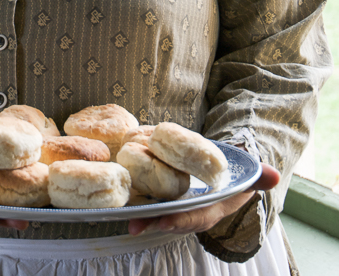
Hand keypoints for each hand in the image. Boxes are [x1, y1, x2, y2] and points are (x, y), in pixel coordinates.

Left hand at [127, 163, 279, 236]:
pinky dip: (138, 200)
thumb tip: (272, 175)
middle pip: (172, 219)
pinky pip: (152, 200)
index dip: (181, 221)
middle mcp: (193, 210)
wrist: (226, 172)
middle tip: (134, 223)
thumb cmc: (235, 175)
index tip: (164, 220)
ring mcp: (179, 205)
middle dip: (153, 223)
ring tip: (123, 217)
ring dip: (141, 216)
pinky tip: (123, 196)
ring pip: (158, 213)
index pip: (197, 218)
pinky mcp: (166, 195)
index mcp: (212, 208)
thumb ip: (260, 176)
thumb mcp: (249, 175)